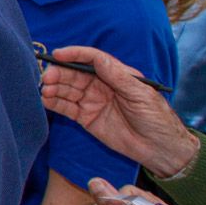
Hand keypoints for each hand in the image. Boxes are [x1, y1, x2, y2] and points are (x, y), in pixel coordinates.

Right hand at [40, 46, 199, 177]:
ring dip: (54, 88)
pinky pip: (66, 108)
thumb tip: (98, 59)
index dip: (74, 54)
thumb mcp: (141, 94)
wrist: (160, 149)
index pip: (92, 60)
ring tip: (44, 90)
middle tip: (47, 77)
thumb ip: (117, 76)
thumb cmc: (157, 119)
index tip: (58, 55)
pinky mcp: (86, 118)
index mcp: (117, 75)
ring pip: (67, 90)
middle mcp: (101, 85)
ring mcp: (92, 102)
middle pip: (75, 74)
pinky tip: (45, 100)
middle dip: (59, 73)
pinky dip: (54, 103)